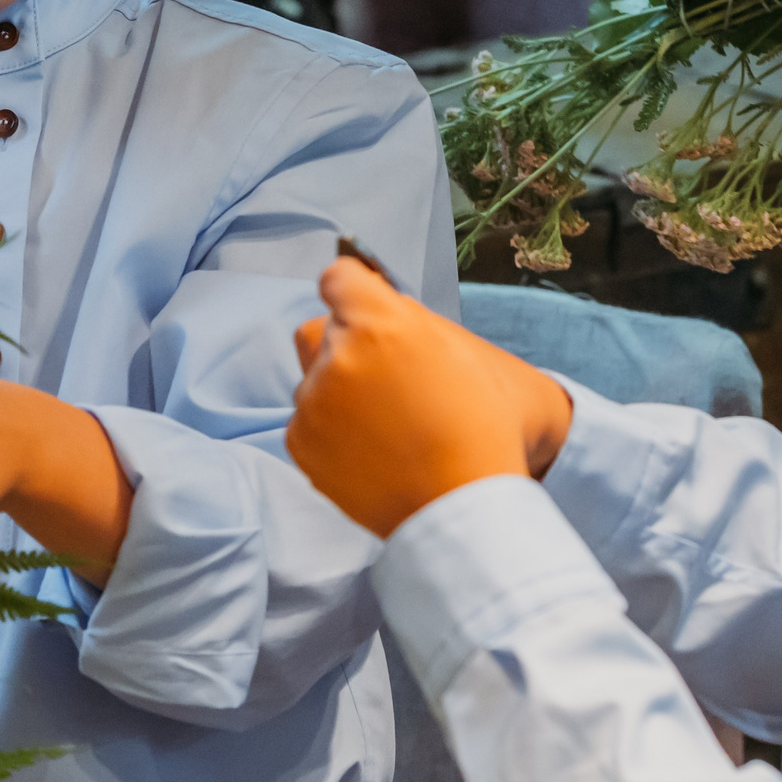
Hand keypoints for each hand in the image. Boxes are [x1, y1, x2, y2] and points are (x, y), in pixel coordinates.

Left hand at [286, 261, 574, 537]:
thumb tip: (382, 306)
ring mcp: (314, 402)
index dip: (355, 288)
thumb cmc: (479, 427)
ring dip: (338, 388)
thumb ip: (412, 319)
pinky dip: (330, 428)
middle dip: (346, 341)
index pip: (340, 277)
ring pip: (313, 377)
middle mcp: (338, 356)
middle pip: (322, 328)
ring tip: (387, 423)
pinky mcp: (302, 442)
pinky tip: (372, 447)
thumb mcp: (464, 351)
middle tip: (386, 372)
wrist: (463, 504)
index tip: (364, 301)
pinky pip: (307, 419)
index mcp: (381, 324)